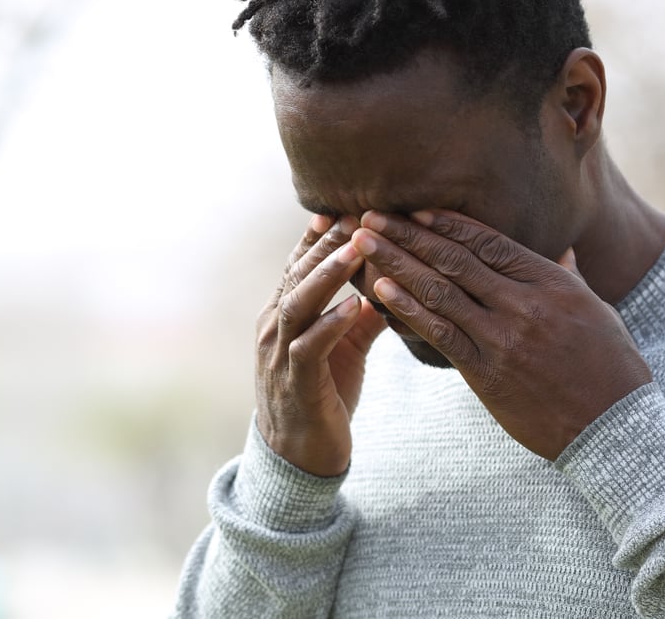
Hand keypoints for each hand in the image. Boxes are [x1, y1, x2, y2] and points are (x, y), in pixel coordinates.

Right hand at [255, 215, 387, 476]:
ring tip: (358, 248)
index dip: (319, 237)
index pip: (299, 265)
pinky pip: (309, 347)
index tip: (345, 207)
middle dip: (328, 244)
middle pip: (298, 274)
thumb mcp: (344, 349)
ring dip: (328, 274)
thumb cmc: (322, 396)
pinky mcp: (295, 383)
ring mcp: (279, 355)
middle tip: (359, 213)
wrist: (299, 458)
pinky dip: (330, 323)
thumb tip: (391, 283)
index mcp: (283, 315)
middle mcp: (273, 328)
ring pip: (298, 303)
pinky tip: (354, 305)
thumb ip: (362, 316)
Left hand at [350, 210, 651, 460]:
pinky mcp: (487, 373)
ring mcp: (504, 338)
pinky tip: (380, 290)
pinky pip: (440, 333)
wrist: (614, 427)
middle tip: (371, 215)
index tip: (415, 210)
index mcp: (551, 283)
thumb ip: (570, 278)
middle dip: (408, 234)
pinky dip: (408, 308)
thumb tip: (562, 252)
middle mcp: (524, 304)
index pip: (489, 242)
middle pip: (455, 259)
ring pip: (439, 291)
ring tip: (364, 243)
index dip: (447, 224)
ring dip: (396, 263)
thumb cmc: (610, 368)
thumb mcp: (597, 311)